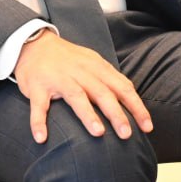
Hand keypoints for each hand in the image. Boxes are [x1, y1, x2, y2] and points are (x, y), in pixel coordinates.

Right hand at [12, 30, 152, 143]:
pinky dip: (38, 121)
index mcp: (96, 67)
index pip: (122, 87)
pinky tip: (41, 137)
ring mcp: (58, 79)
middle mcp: (79, 72)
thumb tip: (132, 94)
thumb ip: (110, 77)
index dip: (136, 107)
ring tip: (98, 133)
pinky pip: (39, 105)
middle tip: (127, 134)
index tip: (147, 127)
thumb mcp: (92, 62)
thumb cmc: (67, 59)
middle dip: (116, 113)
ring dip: (88, 114)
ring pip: (76, 96)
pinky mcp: (36, 86)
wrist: (33, 44)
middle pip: (102, 92)